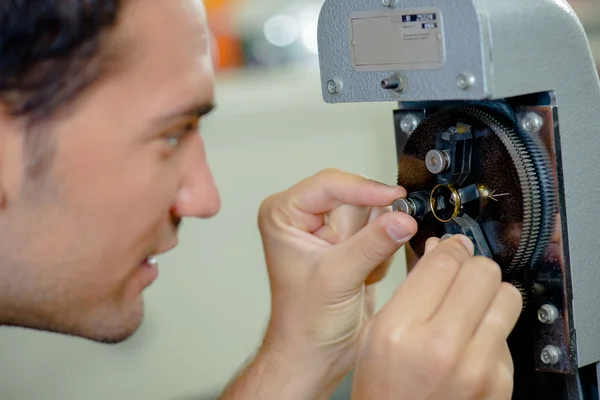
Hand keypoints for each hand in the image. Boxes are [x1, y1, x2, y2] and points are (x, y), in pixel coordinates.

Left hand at [256, 169, 417, 396]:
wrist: (314, 355)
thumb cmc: (304, 323)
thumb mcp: (337, 278)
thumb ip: (371, 244)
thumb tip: (402, 218)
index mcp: (285, 213)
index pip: (330, 184)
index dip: (364, 191)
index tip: (394, 199)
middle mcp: (305, 216)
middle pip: (355, 197)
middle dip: (366, 228)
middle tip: (361, 258)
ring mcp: (329, 229)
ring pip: (373, 213)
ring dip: (375, 244)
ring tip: (358, 272)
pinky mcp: (350, 243)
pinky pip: (381, 232)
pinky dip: (380, 255)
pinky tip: (362, 277)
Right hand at [352, 235, 522, 399]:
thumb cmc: (383, 387)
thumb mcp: (376, 331)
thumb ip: (411, 288)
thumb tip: (441, 250)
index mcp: (401, 329)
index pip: (443, 263)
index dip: (449, 247)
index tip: (450, 247)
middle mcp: (442, 347)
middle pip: (482, 272)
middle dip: (471, 266)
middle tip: (461, 275)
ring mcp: (477, 367)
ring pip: (507, 297)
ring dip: (490, 293)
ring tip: (472, 304)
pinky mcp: (500, 383)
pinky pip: (508, 334)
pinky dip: (492, 330)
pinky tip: (471, 341)